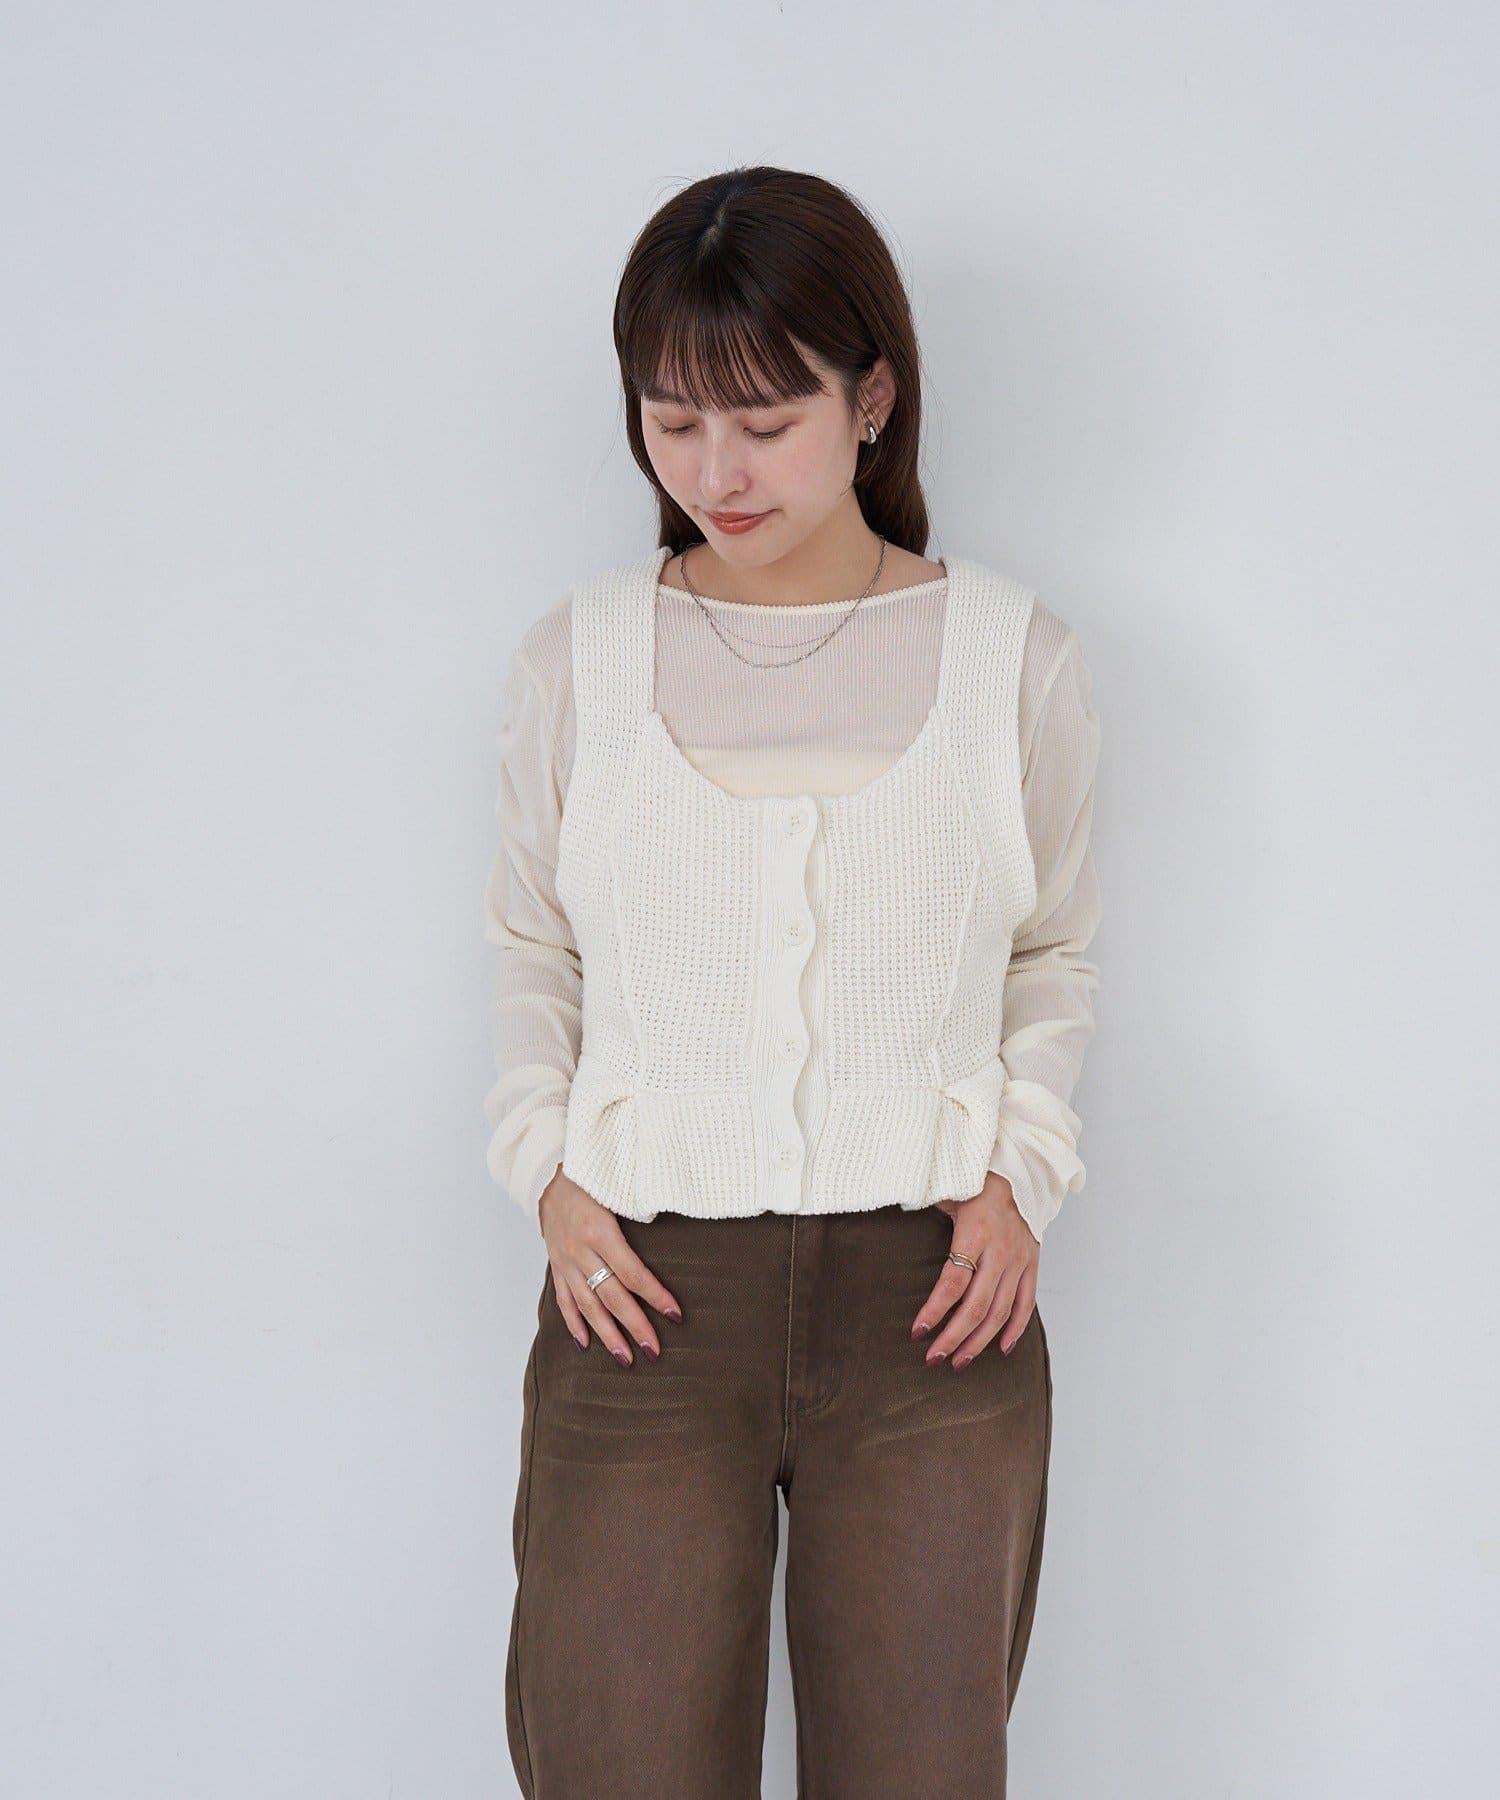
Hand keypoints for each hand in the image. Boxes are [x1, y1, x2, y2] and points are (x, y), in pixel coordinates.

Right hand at [537, 1169, 682, 1366]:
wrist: (547, 1175)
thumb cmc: (591, 1178)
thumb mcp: (618, 1188)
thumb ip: (641, 1209)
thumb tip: (675, 1225)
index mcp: (600, 1231)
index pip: (633, 1272)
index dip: (655, 1296)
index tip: (675, 1315)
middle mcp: (581, 1251)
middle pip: (612, 1296)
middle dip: (634, 1326)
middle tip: (654, 1350)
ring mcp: (565, 1261)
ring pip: (587, 1305)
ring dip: (607, 1334)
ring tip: (625, 1358)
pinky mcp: (556, 1265)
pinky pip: (564, 1299)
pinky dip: (574, 1322)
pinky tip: (586, 1343)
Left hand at [911, 1171, 1038, 1368]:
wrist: (1019, 1171)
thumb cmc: (974, 1181)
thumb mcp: (946, 1190)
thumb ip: (921, 1205)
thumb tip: (885, 1206)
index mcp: (975, 1233)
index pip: (952, 1282)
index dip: (934, 1310)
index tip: (917, 1331)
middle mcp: (1000, 1251)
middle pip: (976, 1306)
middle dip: (954, 1337)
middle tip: (934, 1359)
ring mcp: (1019, 1260)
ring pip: (1000, 1311)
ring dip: (979, 1342)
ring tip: (958, 1362)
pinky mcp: (1032, 1264)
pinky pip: (1026, 1303)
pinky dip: (1015, 1329)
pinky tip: (1001, 1349)